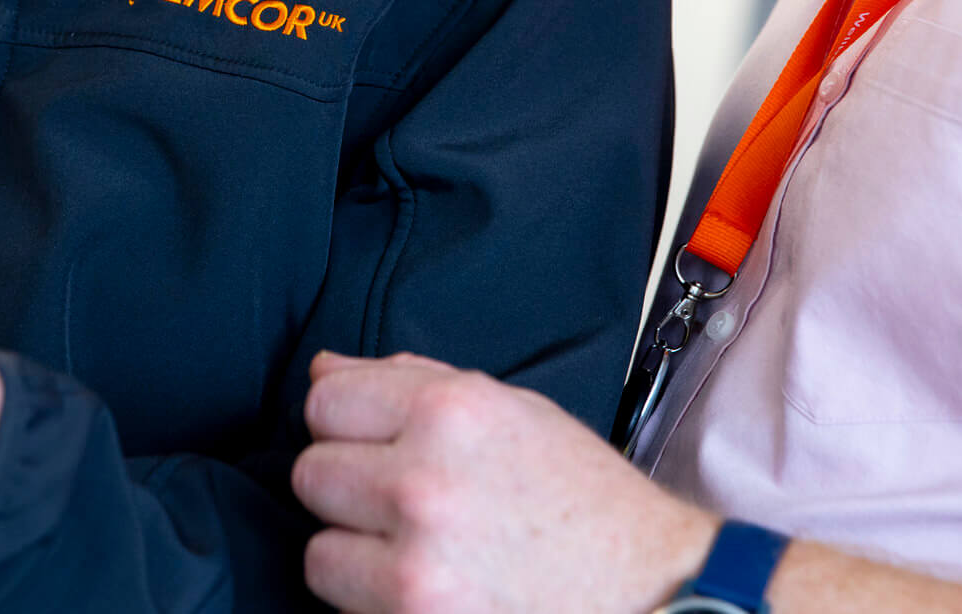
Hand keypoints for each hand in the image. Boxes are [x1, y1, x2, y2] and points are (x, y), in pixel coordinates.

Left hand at [292, 352, 716, 613]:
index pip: (324, 401)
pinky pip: (348, 609)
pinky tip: (430, 590)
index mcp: (450, 411)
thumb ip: (412, 383)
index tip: (374, 445)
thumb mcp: (512, 412)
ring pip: (317, 552)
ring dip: (357, 557)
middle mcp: (423, 482)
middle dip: (349, 491)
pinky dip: (377, 605)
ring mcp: (414, 564)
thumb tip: (323, 370)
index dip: (346, 425)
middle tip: (403, 506)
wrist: (650, 595)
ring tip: (418, 555)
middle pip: (311, 474)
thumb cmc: (583, 504)